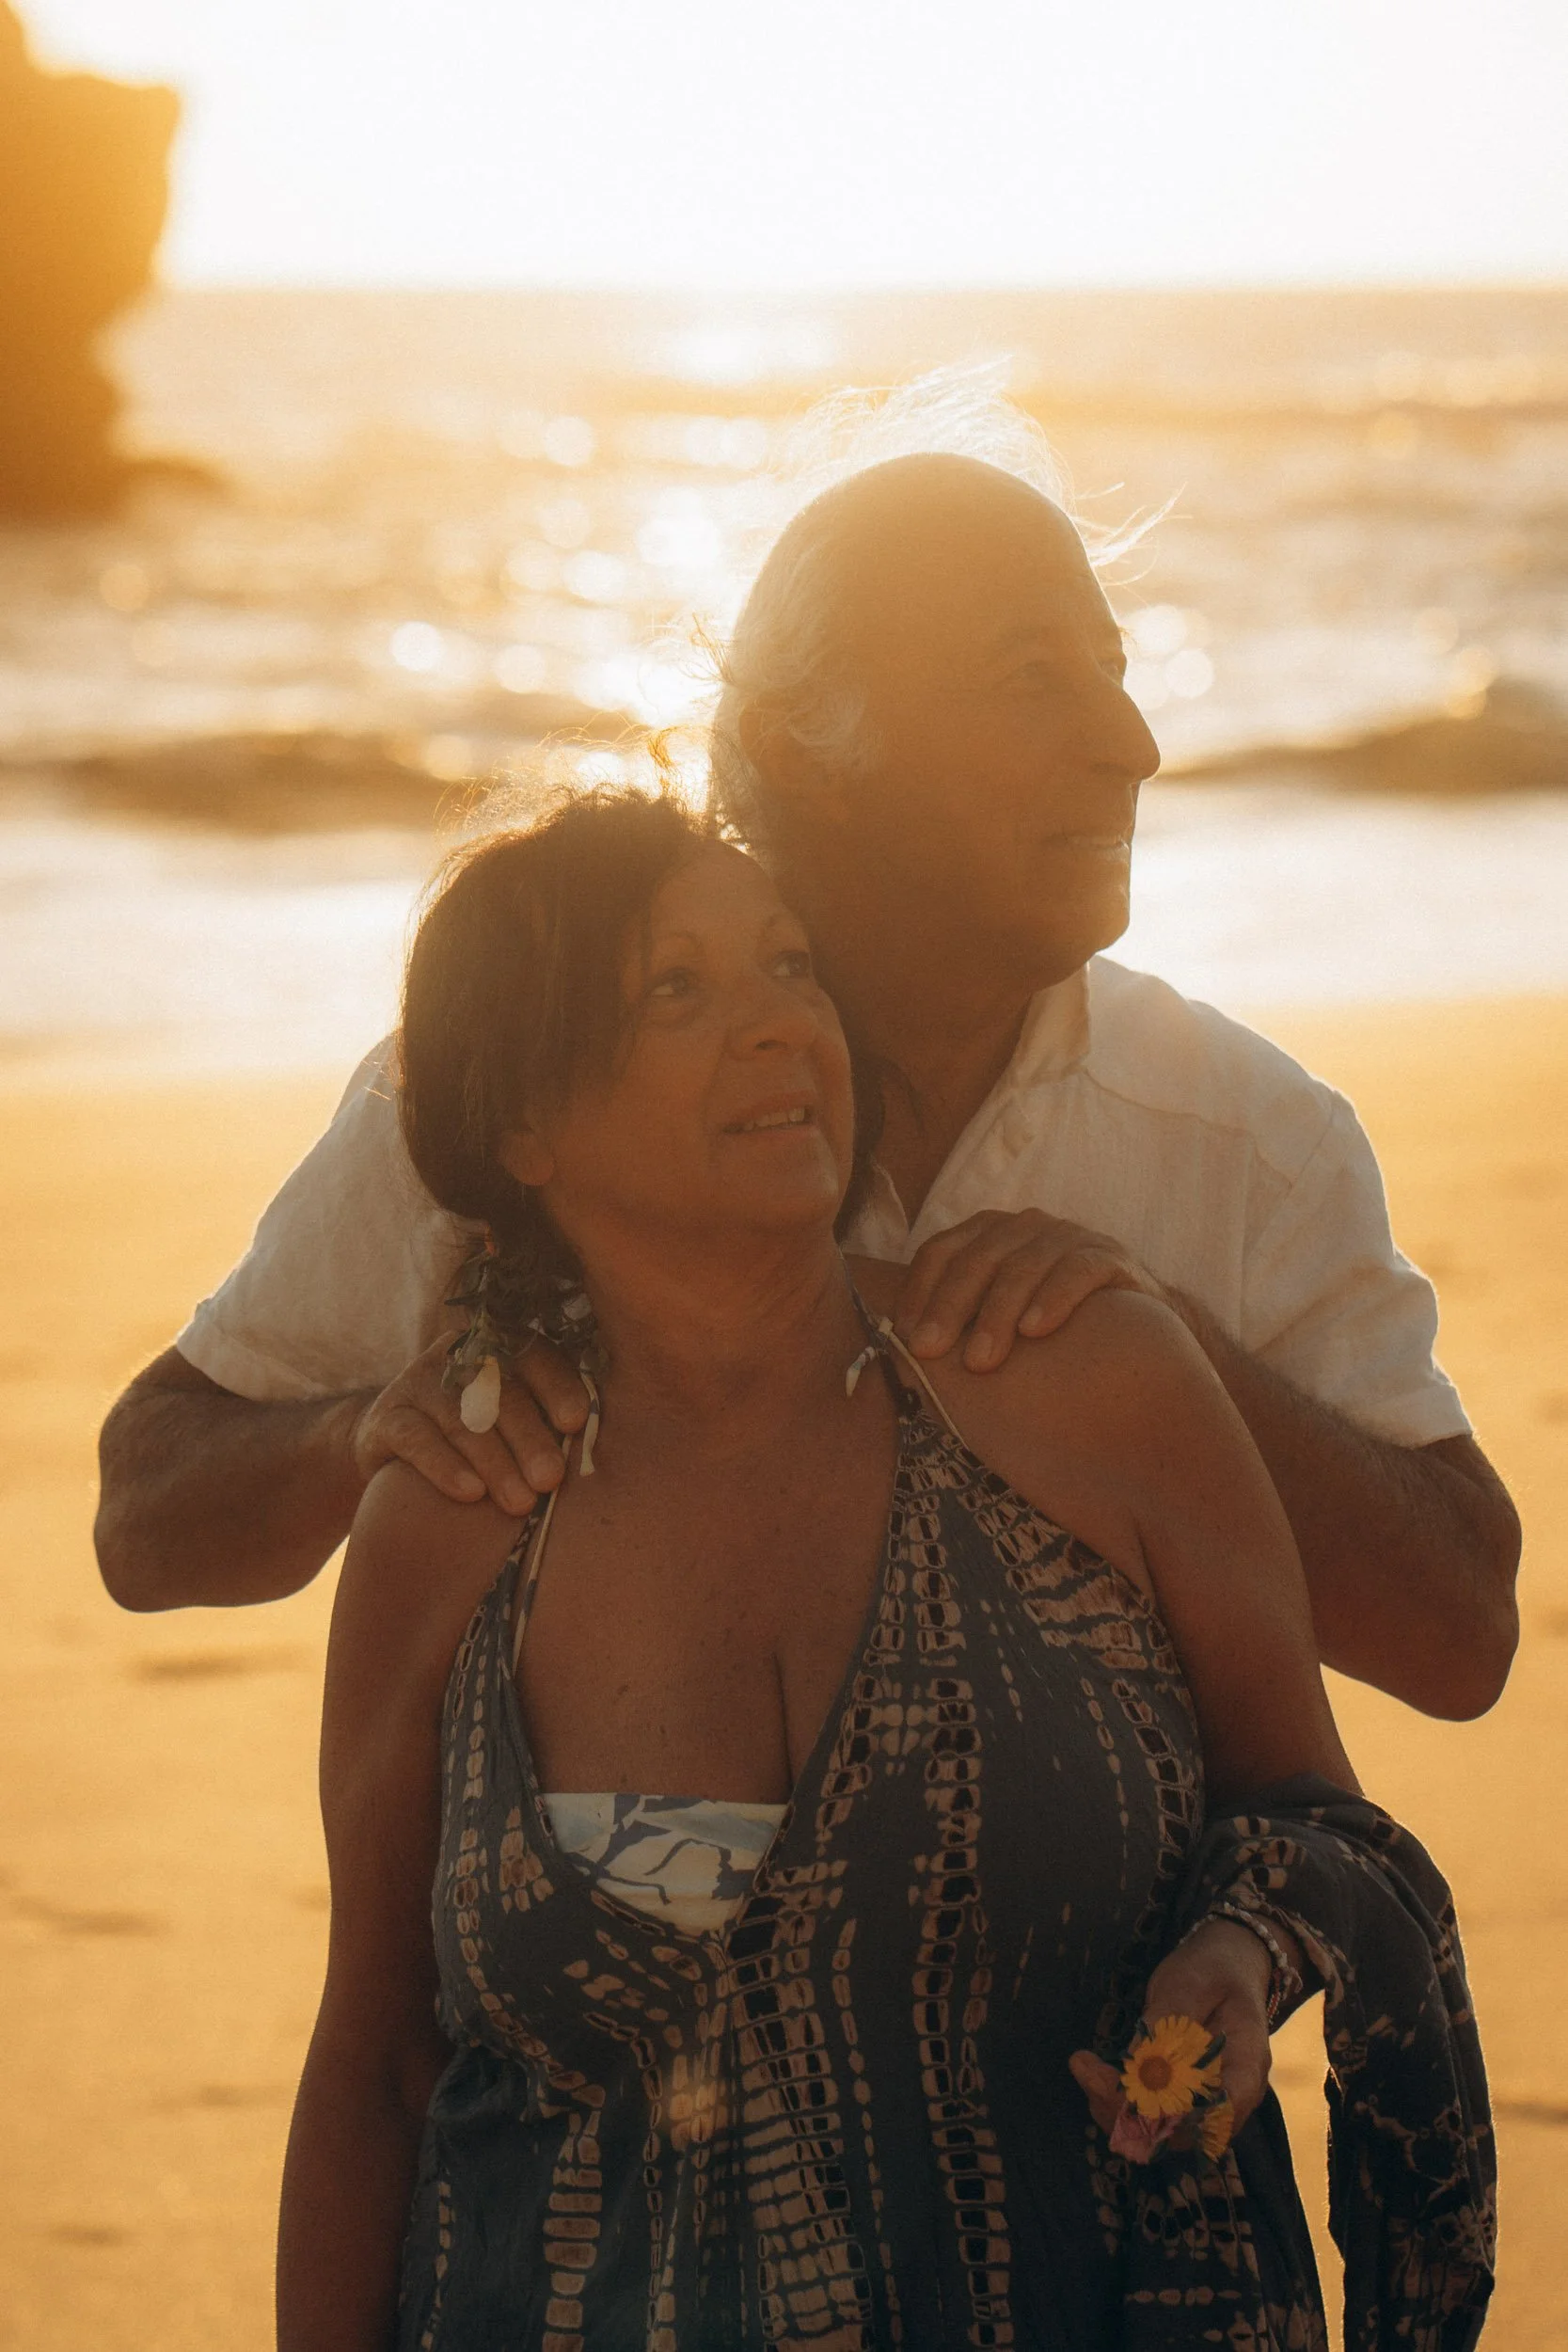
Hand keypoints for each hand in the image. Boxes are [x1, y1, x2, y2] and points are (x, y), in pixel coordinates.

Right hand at [349, 1332, 586, 1515]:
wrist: (397, 1456)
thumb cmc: (481, 1443)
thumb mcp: (515, 1425)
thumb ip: (552, 1424)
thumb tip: (601, 1450)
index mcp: (500, 1350)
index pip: (535, 1358)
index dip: (557, 1386)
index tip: (577, 1422)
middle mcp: (457, 1358)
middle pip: (500, 1392)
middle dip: (529, 1438)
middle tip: (551, 1479)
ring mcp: (416, 1384)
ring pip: (461, 1419)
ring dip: (495, 1462)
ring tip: (520, 1502)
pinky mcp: (384, 1419)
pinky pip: (416, 1440)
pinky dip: (445, 1467)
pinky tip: (471, 1493)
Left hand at [898, 1208, 1165, 1371]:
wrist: (1137, 1336)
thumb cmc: (1049, 1335)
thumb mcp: (999, 1321)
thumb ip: (956, 1324)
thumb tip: (894, 1352)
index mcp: (990, 1235)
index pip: (941, 1251)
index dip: (919, 1292)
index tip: (905, 1339)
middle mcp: (1027, 1227)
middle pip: (977, 1258)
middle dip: (950, 1307)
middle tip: (931, 1353)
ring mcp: (1070, 1238)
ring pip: (1023, 1265)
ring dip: (997, 1313)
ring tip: (981, 1360)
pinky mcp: (1112, 1258)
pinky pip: (1078, 1271)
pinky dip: (1054, 1299)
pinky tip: (1036, 1331)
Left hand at [1068, 1918, 1276, 2147]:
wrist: (1225, 1965)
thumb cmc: (1213, 1969)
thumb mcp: (1191, 1982)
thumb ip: (1169, 2022)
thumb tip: (1138, 2065)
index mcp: (1246, 2068)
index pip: (1218, 2116)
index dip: (1171, 2116)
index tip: (1124, 2091)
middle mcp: (1230, 2098)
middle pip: (1183, 2131)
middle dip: (1128, 2111)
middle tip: (1085, 2068)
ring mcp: (1206, 2103)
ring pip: (1161, 2132)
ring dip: (1115, 2109)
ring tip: (1084, 2067)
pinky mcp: (1182, 2098)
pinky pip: (1152, 2117)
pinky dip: (1118, 2103)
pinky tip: (1093, 2072)